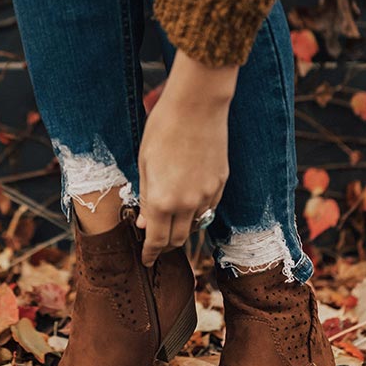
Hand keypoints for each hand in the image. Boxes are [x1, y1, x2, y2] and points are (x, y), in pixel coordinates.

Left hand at [136, 50, 238, 265]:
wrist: (197, 105)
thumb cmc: (163, 129)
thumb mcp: (145, 164)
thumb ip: (146, 198)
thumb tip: (144, 224)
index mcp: (162, 200)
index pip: (156, 240)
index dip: (150, 253)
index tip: (146, 260)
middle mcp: (188, 203)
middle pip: (178, 238)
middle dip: (165, 244)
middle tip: (155, 242)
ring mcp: (208, 194)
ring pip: (195, 224)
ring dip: (182, 227)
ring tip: (170, 219)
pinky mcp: (221, 182)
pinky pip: (209, 207)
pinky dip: (197, 211)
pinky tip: (188, 201)